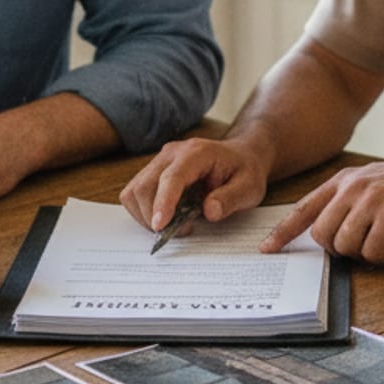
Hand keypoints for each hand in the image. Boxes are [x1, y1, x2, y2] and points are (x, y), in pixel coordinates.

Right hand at [120, 137, 271, 233]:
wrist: (240, 156)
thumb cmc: (244, 171)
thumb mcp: (249, 187)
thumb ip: (231, 198)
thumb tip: (209, 211)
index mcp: (196, 153)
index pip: (171, 178)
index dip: (163, 203)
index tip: (159, 227)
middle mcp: (172, 153)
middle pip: (144, 186)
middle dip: (153, 216)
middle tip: (181, 230)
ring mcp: (159, 161)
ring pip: (134, 191)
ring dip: (146, 215)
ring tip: (174, 224)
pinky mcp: (152, 172)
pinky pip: (135, 194)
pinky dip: (143, 211)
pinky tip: (166, 216)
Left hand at [262, 157, 383, 262]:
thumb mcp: (374, 183)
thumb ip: (348, 201)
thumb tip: (328, 234)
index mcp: (344, 180)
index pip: (303, 209)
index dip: (283, 232)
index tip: (268, 249)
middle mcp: (352, 188)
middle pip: (321, 234)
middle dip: (337, 248)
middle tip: (362, 244)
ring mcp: (370, 202)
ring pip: (344, 245)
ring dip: (363, 252)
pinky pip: (371, 252)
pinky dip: (383, 254)